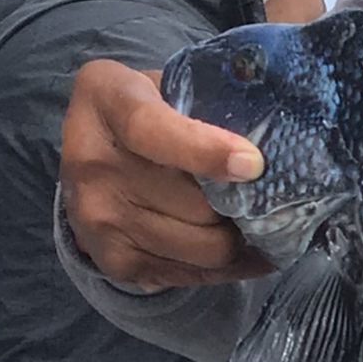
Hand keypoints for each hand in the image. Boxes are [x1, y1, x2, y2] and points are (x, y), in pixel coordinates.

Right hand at [59, 59, 272, 290]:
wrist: (87, 154)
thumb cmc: (147, 110)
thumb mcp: (167, 85)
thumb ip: (207, 104)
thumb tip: (274, 141)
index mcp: (106, 99)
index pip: (151, 130)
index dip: (206, 151)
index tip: (254, 165)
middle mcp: (91, 161)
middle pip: (194, 205)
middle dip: (241, 204)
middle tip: (264, 196)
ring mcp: (97, 217)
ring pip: (202, 248)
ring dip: (237, 239)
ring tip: (249, 220)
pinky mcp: (113, 260)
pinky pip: (191, 276)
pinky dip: (225, 266)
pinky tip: (237, 248)